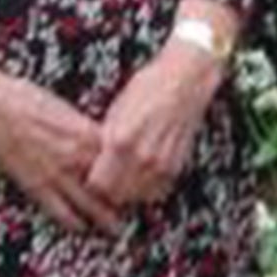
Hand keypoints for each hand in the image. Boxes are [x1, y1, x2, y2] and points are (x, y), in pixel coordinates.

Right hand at [0, 68, 124, 234]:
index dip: (132, 170)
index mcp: (85, 133)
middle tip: (139, 209)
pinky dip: (72, 221)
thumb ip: (84, 127)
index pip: (120, 157)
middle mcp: (75, 156)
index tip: (143, 179)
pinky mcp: (35, 186)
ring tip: (118, 229)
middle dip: (125, 198)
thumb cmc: (25, 98)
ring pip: (88, 202)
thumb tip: (100, 137)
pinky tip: (81, 229)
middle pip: (109, 183)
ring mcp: (56, 173)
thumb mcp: (64, 107)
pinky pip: (58, 210)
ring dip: (104, 217)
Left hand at [86, 40, 223, 207]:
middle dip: (107, 191)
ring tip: (123, 177)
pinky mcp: (177, 165)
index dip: (90, 181)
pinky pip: (157, 191)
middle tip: (105, 178)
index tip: (90, 175)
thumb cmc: (150, 86)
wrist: (187, 78)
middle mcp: (142, 157)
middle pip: (115, 196)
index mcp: (121, 140)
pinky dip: (147, 189)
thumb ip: (103, 140)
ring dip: (127, 192)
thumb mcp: (116, 109)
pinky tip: (142, 174)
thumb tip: (91, 162)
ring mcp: (162, 163)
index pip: (96, 184)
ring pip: (136, 197)